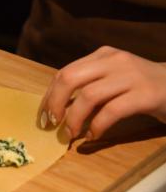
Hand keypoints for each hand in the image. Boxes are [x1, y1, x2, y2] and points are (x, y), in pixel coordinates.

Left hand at [39, 46, 165, 140]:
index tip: (45, 114)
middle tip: (53, 123)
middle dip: (55, 103)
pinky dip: (97, 126)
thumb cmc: (141, 86)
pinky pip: (112, 111)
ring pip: (88, 96)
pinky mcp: (146, 94)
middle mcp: (114, 60)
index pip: (65, 72)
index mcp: (102, 56)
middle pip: (70, 78)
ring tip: (71, 134)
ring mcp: (131, 75)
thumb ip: (89, 86)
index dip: (50, 95)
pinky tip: (94, 136)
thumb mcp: (113, 79)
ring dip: (74, 119)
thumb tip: (58, 108)